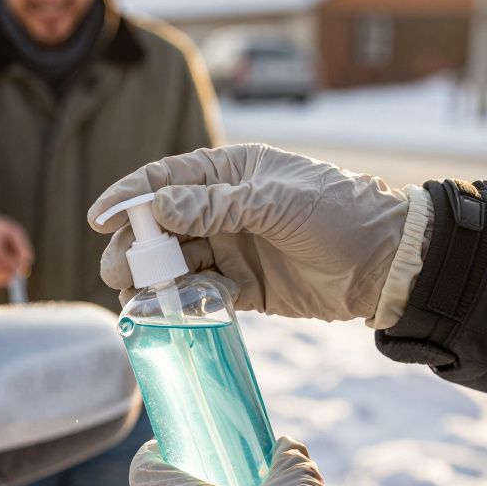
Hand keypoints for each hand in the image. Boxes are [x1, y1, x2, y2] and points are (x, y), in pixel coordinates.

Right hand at [88, 144, 428, 325]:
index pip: (164, 180)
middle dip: (135, 247)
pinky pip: (200, 293)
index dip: (128, 198)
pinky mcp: (242, 288)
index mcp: (229, 173)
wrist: (386, 263)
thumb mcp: (274, 201)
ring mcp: (231, 249)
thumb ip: (213, 206)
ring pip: (175, 263)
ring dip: (154, 280)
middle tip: (119, 271)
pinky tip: (177, 312)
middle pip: (160, 227)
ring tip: (138, 299)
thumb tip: (156, 205)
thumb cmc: (337, 212)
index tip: (100, 219)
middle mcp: (222, 210)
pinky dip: (184, 302)